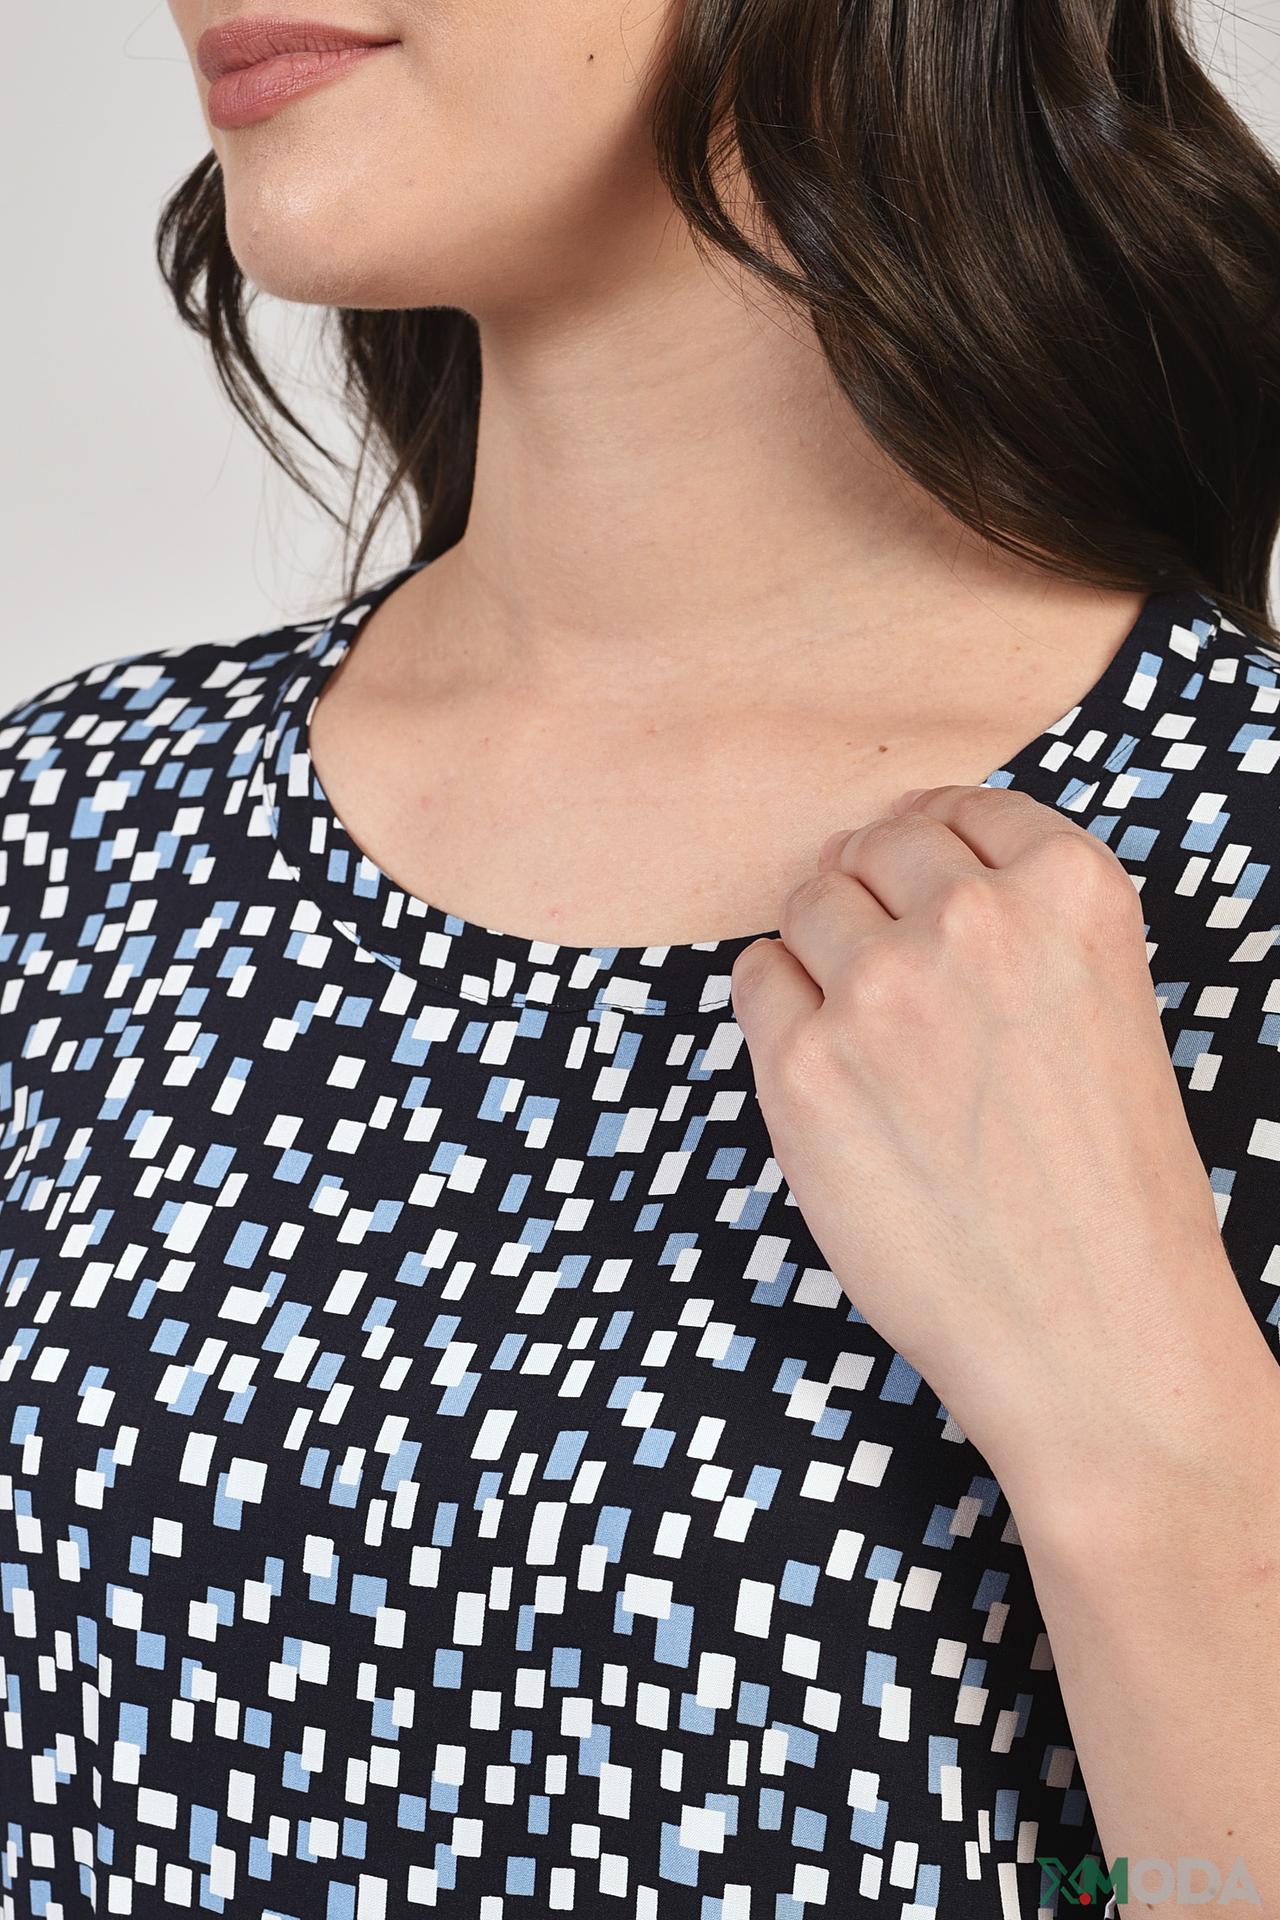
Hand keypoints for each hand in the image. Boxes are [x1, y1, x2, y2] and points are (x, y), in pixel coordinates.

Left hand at [729, 783, 1257, 1515]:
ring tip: (868, 1033)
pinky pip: (756, 978)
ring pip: (806, 901)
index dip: (928, 843)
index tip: (915, 879)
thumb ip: (1017, 926)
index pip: (959, 809)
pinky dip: (780, 1011)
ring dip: (822, 949)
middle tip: (887, 969)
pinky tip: (829, 1070)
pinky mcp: (804, 1068)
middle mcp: (975, 921)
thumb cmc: (1106, 1187)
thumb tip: (895, 864)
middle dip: (870, 893)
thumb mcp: (1101, 1007)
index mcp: (1072, 893)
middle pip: (870, 847)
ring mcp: (881, 991)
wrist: (1093, 1334)